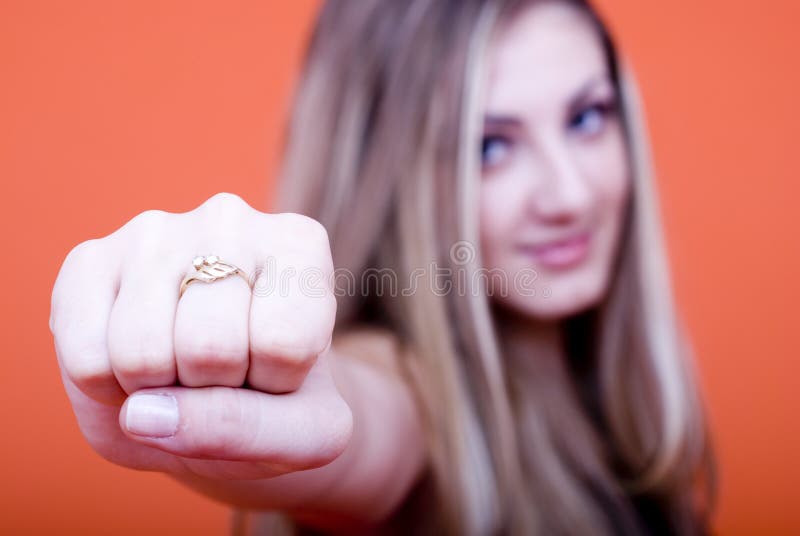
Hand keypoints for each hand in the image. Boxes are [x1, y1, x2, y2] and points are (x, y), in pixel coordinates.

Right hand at [50, 192, 351, 480]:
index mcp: (299, 245)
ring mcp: (153, 233)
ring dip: (160, 392)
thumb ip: (249, 428)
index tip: (278, 367)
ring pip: (141, 353)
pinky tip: (140, 364)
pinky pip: (86, 359)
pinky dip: (110, 390)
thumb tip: (143, 412)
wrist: (226, 393)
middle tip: (224, 371)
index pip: (284, 343)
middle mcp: (227, 219)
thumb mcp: (304, 431)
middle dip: (214, 389)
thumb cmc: (279, 400)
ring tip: (183, 366)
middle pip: (210, 346)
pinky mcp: (88, 261)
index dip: (276, 384)